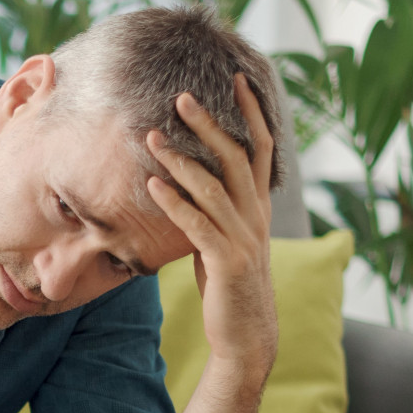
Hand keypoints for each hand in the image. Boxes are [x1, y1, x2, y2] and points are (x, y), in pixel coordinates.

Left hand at [145, 74, 278, 383]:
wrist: (246, 334)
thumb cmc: (229, 284)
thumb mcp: (224, 239)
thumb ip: (214, 211)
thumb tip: (189, 187)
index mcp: (259, 206)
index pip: (262, 148)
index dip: (251, 113)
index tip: (236, 79)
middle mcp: (257, 216)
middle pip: (237, 157)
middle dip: (210, 124)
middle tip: (181, 97)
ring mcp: (244, 238)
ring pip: (214, 188)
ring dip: (181, 160)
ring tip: (151, 137)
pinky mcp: (227, 261)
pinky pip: (198, 225)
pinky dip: (174, 202)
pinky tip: (152, 184)